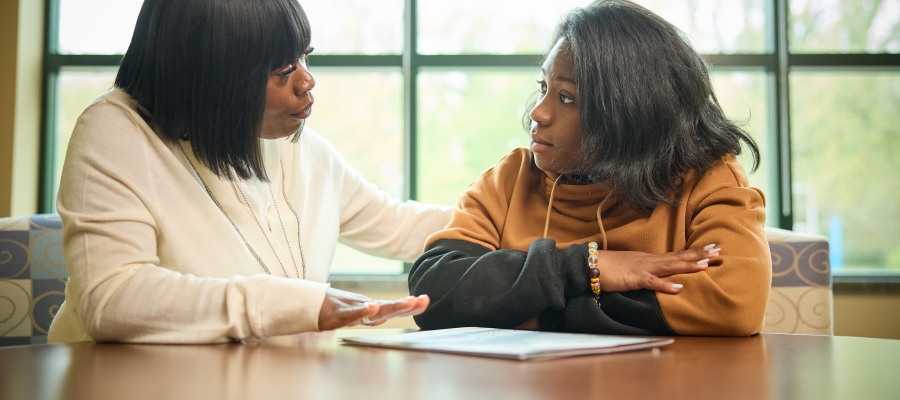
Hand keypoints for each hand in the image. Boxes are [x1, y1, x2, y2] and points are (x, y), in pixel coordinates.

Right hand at [317, 288, 429, 330]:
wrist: (308, 304)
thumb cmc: (333, 308)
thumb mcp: (353, 313)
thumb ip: (367, 316)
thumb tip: (381, 317)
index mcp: (369, 311)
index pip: (393, 308)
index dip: (409, 306)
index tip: (424, 300)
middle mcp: (364, 310)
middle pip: (389, 308)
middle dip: (407, 306)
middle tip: (423, 300)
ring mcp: (352, 311)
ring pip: (375, 310)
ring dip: (393, 306)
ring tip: (409, 302)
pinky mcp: (338, 315)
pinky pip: (352, 314)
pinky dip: (363, 311)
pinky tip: (373, 307)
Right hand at [594, 244, 719, 293]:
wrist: (589, 264)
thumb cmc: (608, 267)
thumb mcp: (630, 267)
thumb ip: (644, 271)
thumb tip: (656, 275)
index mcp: (649, 259)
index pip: (675, 254)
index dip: (694, 252)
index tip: (711, 248)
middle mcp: (649, 260)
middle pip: (678, 257)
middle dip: (698, 254)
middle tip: (718, 251)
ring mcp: (642, 268)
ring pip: (669, 266)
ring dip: (687, 265)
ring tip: (706, 265)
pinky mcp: (633, 279)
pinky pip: (652, 282)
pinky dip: (666, 285)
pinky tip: (679, 288)